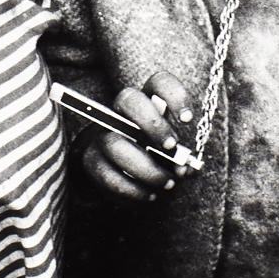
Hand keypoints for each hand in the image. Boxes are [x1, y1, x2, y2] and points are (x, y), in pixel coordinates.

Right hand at [79, 71, 194, 203]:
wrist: (118, 171)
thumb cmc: (152, 155)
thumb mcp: (169, 152)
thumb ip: (180, 156)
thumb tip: (186, 167)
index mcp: (147, 102)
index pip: (158, 83)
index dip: (174, 95)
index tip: (187, 119)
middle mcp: (121, 112)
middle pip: (129, 99)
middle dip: (153, 123)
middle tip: (171, 147)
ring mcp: (102, 134)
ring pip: (116, 144)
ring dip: (146, 168)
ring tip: (167, 183)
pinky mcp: (91, 160)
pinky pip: (108, 174)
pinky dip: (133, 189)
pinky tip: (150, 195)